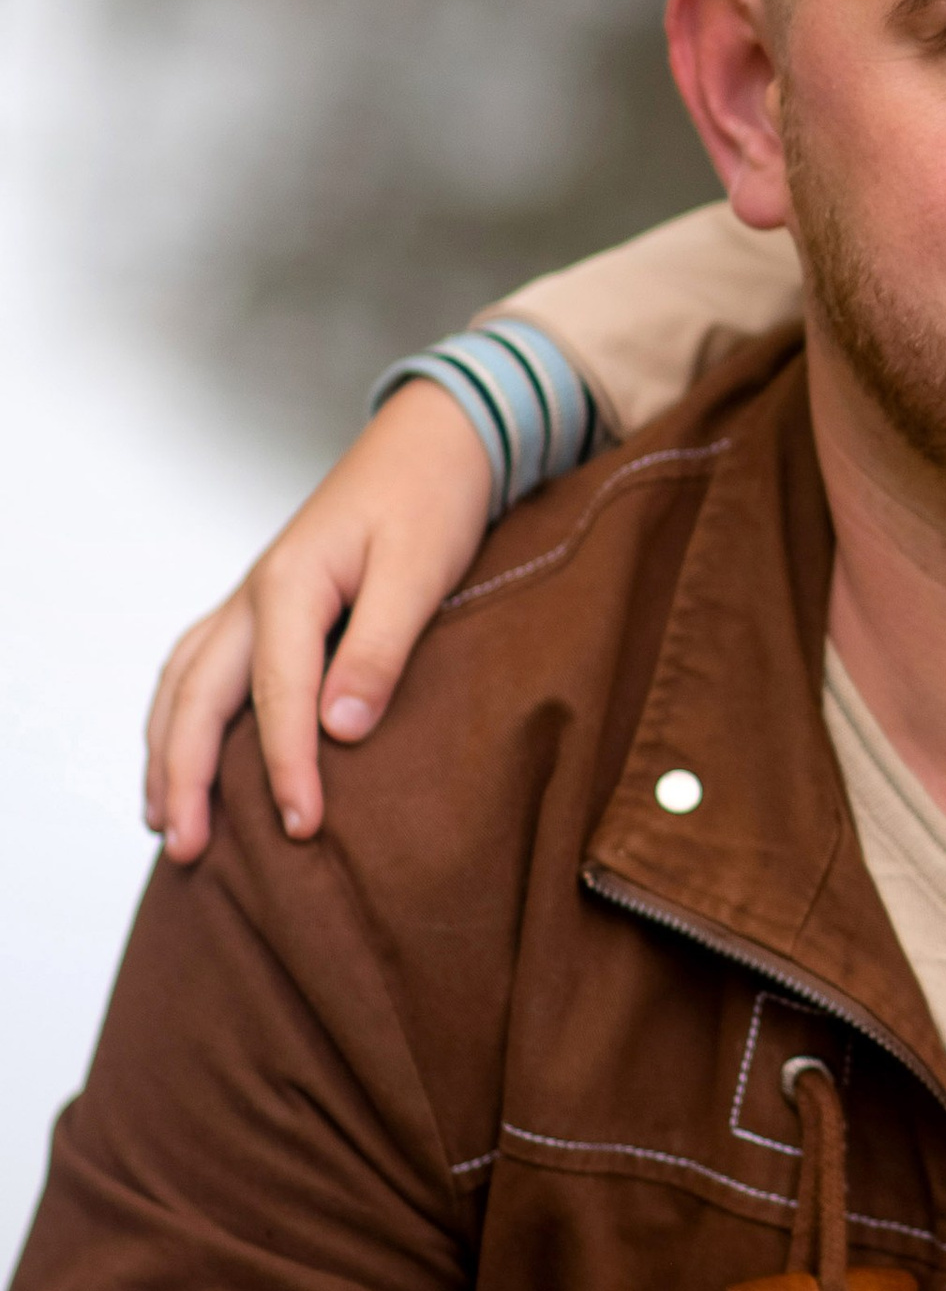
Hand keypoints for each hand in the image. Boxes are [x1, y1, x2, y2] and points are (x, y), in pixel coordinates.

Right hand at [143, 382, 493, 859]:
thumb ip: (382, 648)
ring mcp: (252, 598)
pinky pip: (199, 667)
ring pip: (184, 683)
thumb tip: (341, 731)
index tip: (302, 827)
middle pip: (197, 696)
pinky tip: (182, 752)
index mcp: (290, 584)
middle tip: (189, 850)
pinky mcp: (265, 605)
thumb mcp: (422, 570)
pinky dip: (180, 716)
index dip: (287, 766)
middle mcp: (255, 593)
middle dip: (186, 775)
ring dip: (167, 752)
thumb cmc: (433, 498)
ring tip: (164, 822)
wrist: (435, 439)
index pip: (277, 695)